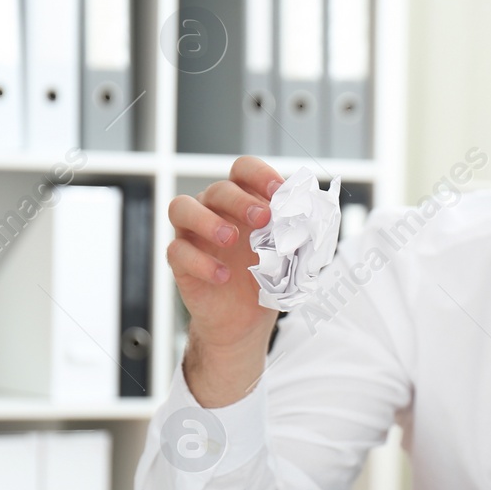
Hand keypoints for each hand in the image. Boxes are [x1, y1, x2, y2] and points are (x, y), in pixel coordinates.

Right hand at [166, 157, 284, 403]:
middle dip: (241, 200)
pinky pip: (177, 251)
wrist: (246, 320)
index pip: (243, 170)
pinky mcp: (180, 261)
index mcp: (243, 200)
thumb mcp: (288, 253)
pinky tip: (223, 276)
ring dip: (207, 219)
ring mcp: (193, 234)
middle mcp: (213, 210)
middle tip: (262, 218)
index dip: (259, 174)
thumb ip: (296, 231)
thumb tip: (313, 213)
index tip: (279, 190)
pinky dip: (200, 262)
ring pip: (181, 207)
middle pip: (217, 189)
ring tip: (231, 239)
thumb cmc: (266, 277)